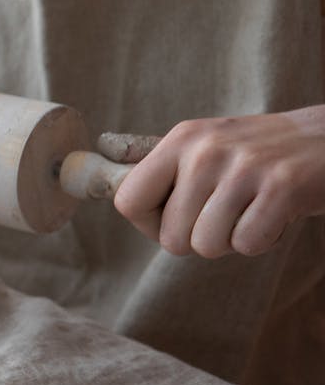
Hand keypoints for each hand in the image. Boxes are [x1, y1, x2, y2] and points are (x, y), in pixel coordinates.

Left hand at [114, 105, 324, 257]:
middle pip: (170, 237)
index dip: (149, 224)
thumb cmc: (257, 156)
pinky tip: (275, 214)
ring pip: (206, 245)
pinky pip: (246, 245)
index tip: (173, 220)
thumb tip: (102, 187)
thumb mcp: (206, 148)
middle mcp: (206, 150)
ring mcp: (244, 167)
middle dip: (199, 238)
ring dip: (231, 241)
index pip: (128, 201)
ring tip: (250, 211)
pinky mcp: (282, 188)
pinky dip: (263, 241)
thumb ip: (162, 172)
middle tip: (228, 212)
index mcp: (181, 139)